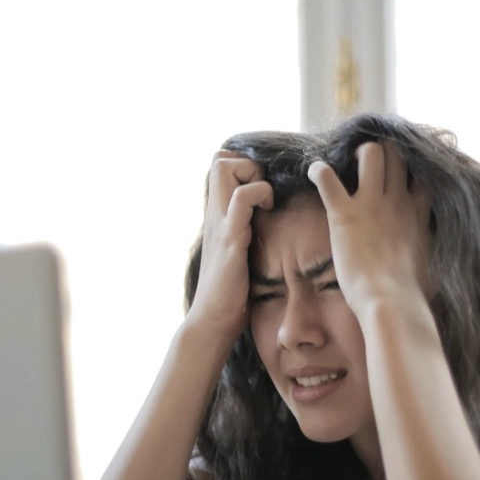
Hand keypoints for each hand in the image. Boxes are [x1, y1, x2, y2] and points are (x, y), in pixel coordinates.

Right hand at [185, 150, 273, 341]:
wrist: (212, 321)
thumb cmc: (229, 293)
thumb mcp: (236, 254)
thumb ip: (243, 234)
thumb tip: (264, 226)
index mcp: (217, 216)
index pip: (220, 165)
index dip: (244, 166)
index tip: (262, 190)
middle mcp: (214, 214)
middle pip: (219, 158)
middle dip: (247, 164)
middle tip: (264, 193)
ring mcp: (220, 224)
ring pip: (224, 168)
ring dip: (253, 176)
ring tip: (265, 203)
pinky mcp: (230, 238)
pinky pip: (241, 199)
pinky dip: (259, 195)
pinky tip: (267, 214)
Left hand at [308, 142, 430, 317]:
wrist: (391, 302)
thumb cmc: (412, 293)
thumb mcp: (433, 263)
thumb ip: (432, 247)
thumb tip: (439, 255)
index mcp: (418, 212)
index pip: (422, 173)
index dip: (412, 167)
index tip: (402, 172)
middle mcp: (397, 200)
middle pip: (397, 153)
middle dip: (384, 151)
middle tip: (370, 164)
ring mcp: (371, 204)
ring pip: (371, 153)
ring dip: (357, 154)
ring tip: (348, 164)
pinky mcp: (344, 214)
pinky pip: (327, 178)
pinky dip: (318, 171)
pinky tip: (314, 172)